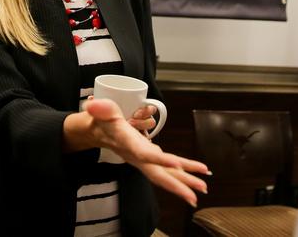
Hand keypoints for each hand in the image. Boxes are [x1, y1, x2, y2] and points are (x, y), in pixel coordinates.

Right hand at [83, 98, 209, 206]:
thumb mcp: (101, 112)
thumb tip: (93, 105)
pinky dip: (182, 173)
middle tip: (197, 194)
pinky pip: (166, 169)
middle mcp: (137, 156)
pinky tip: (195, 176)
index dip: (159, 159)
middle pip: (158, 173)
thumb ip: (100, 109)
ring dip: (184, 181)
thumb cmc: (101, 121)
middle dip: (178, 184)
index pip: (144, 153)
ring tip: (204, 188)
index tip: (176, 163)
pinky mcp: (148, 158)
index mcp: (128, 144)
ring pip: (165, 174)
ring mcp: (144, 159)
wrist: (96, 133)